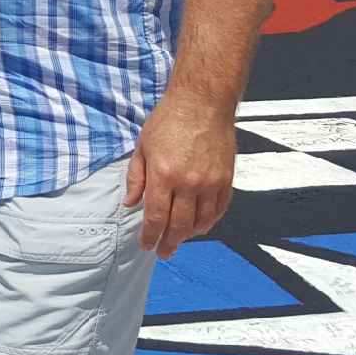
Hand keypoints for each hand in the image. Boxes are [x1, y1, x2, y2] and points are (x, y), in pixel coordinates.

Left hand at [124, 94, 236, 258]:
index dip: (150, 236)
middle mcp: (188, 183)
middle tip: (164, 252)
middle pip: (179, 225)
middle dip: (169, 242)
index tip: (146, 246)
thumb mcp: (143, 146)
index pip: (155, 217)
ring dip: (190, 235)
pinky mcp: (226, 178)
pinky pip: (220, 209)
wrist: (203, 102)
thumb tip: (129, 204)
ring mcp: (210, 183)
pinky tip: (201, 226)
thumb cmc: (169, 120)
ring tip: (180, 240)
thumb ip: (136, 178)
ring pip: (201, 221)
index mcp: (163, 175)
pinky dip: (210, 222)